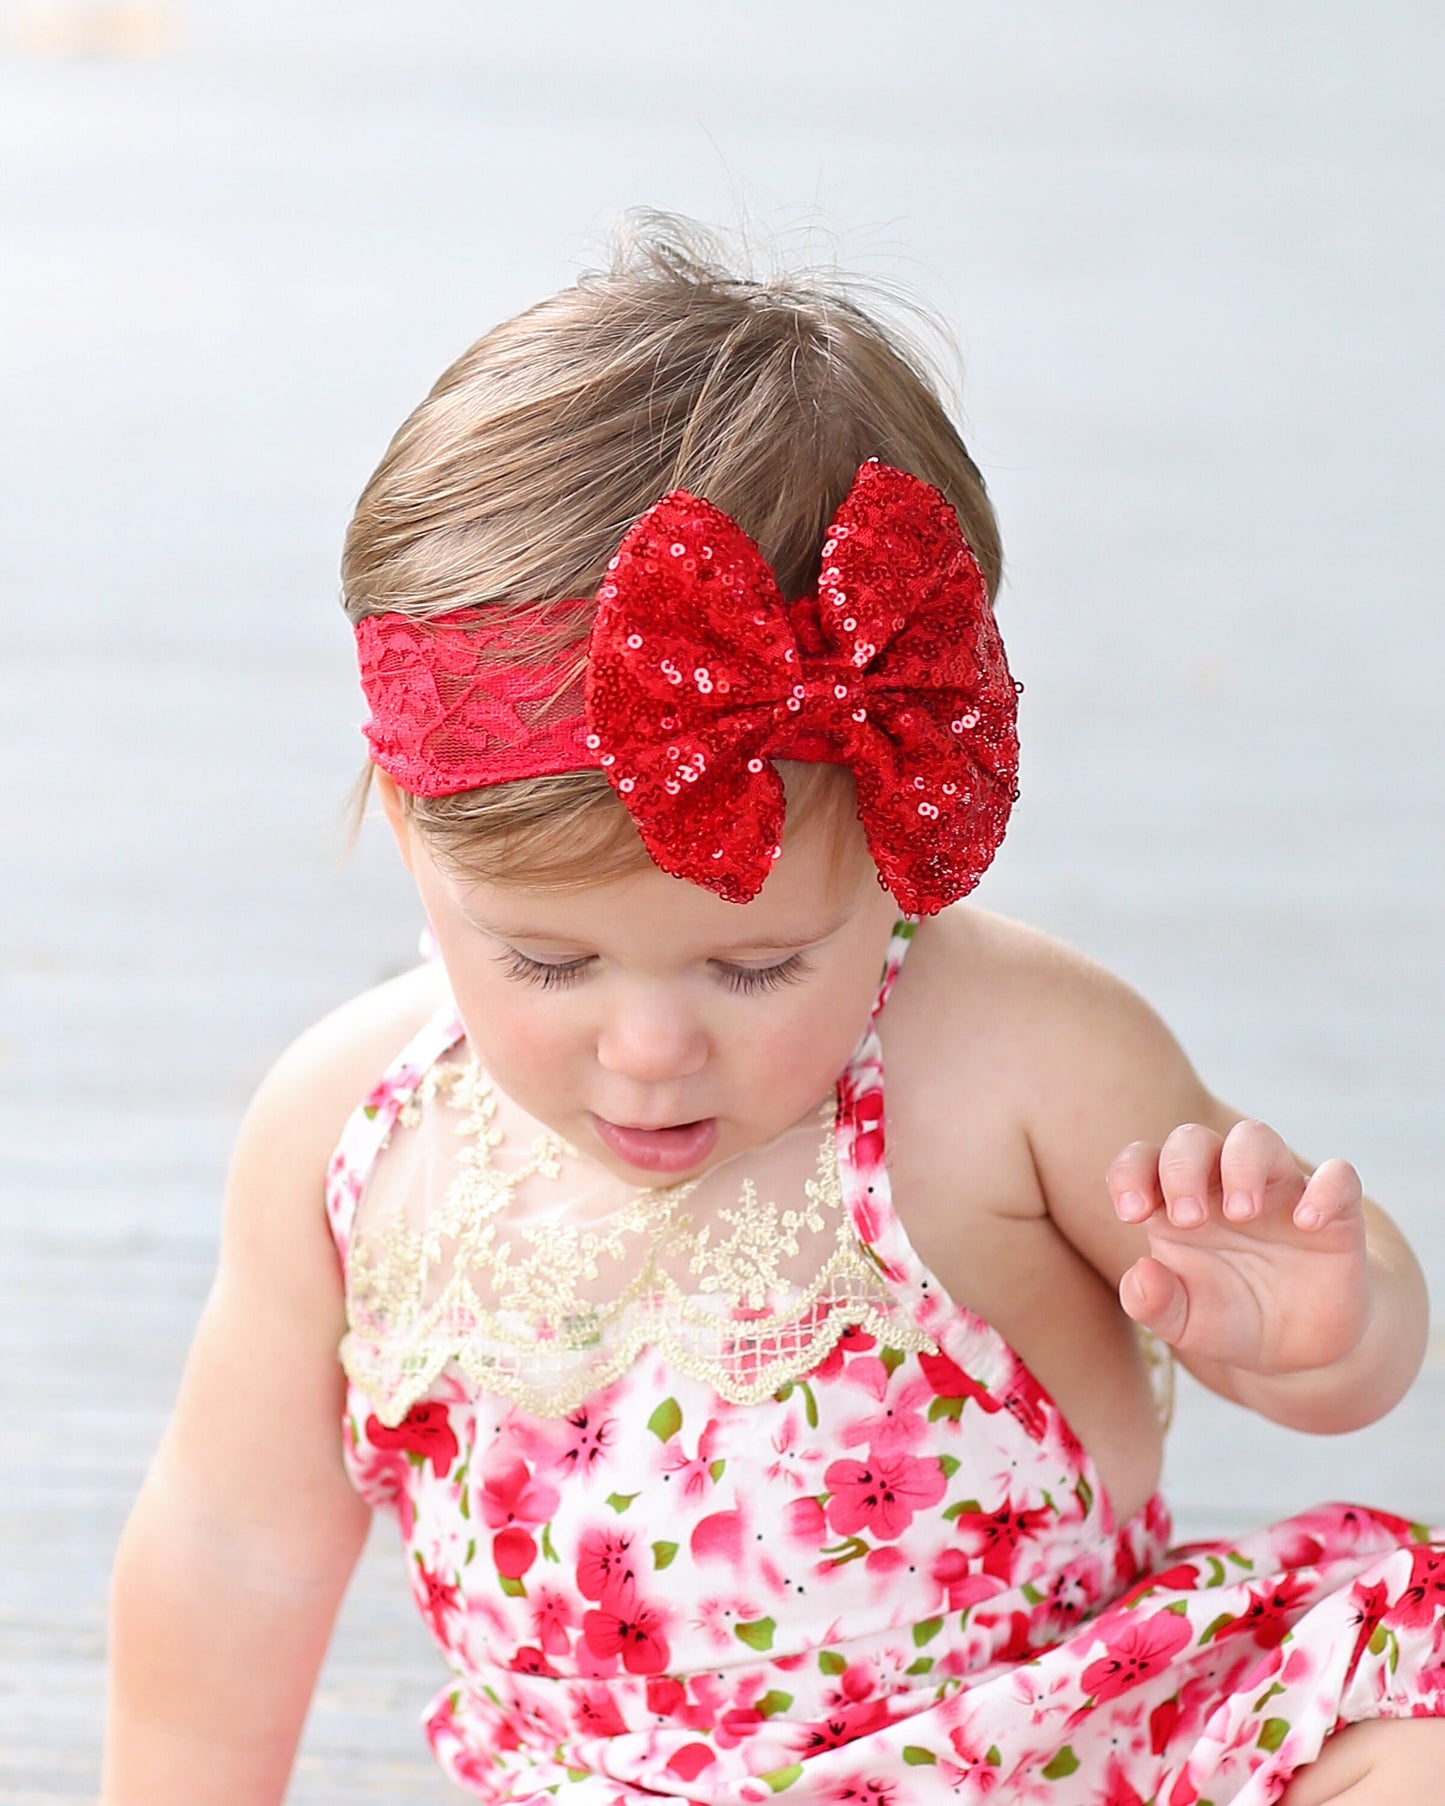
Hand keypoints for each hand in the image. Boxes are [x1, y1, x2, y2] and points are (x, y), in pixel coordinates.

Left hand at [1106, 1120, 1368, 1375]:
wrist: (1297, 1349)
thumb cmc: (1229, 1318)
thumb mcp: (1184, 1322)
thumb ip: (1152, 1303)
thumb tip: (1140, 1275)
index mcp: (1176, 1203)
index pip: (1143, 1160)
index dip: (1130, 1172)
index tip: (1132, 1213)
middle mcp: (1222, 1185)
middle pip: (1193, 1140)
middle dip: (1183, 1168)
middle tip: (1188, 1219)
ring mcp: (1278, 1192)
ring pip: (1255, 1138)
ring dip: (1242, 1164)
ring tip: (1243, 1213)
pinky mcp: (1333, 1212)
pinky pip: (1338, 1177)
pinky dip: (1325, 1189)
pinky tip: (1308, 1222)